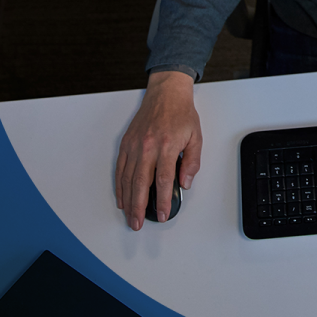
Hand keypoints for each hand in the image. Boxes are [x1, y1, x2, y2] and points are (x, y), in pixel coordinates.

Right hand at [116, 70, 201, 229]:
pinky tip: (122, 197)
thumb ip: (192, 162)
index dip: (162, 200)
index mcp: (167, 145)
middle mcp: (148, 146)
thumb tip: (185, 182)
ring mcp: (135, 145)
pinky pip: (120, 168)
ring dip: (127, 200)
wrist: (166, 94)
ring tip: (129, 216)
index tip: (162, 213)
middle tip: (138, 223)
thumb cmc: (181, 114)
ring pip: (127, 178)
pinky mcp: (126, 143)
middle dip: (139, 207)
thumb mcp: (196, 137)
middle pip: (141, 183)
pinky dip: (120, 185)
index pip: (163, 180)